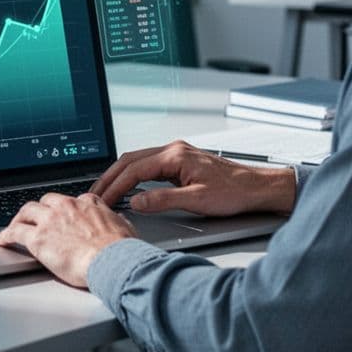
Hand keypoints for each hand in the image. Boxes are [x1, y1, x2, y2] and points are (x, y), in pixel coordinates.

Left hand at [0, 193, 138, 287]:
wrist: (114, 261)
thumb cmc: (122, 250)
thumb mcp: (125, 228)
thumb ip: (117, 222)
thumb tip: (119, 222)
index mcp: (88, 204)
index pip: (71, 201)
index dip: (64, 209)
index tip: (60, 215)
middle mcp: (67, 207)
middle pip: (45, 201)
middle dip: (38, 209)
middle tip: (33, 218)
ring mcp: (51, 220)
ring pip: (27, 211)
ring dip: (19, 218)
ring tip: (14, 227)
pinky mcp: (38, 238)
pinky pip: (16, 232)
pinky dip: (7, 234)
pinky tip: (3, 239)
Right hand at [90, 140, 296, 216]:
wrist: (257, 188)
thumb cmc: (234, 192)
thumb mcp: (196, 200)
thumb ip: (162, 200)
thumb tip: (135, 201)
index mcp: (175, 156)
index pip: (134, 169)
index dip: (115, 185)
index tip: (102, 199)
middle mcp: (173, 150)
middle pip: (130, 160)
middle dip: (110, 177)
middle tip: (95, 194)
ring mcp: (177, 154)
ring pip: (138, 161)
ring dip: (120, 176)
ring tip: (106, 192)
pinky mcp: (181, 162)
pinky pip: (149, 165)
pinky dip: (133, 176)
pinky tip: (129, 187)